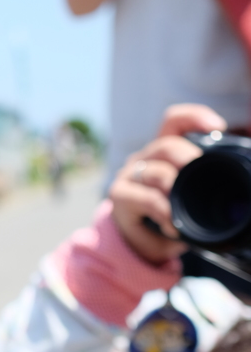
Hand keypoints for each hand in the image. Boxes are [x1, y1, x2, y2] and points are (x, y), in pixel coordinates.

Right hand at [109, 104, 225, 264]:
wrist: (142, 242)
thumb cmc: (173, 213)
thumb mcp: (192, 193)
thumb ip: (208, 179)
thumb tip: (248, 168)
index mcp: (165, 151)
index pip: (174, 121)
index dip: (193, 117)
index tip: (218, 127)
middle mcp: (146, 157)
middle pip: (166, 145)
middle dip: (188, 158)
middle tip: (203, 174)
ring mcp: (131, 175)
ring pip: (156, 172)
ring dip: (175, 189)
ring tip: (185, 208)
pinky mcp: (121, 195)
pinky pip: (147, 198)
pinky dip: (164, 212)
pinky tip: (172, 225)